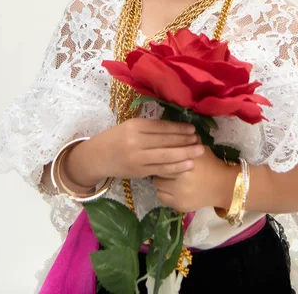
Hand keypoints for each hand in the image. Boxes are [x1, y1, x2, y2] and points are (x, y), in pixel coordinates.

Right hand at [63, 118, 204, 186]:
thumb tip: (174, 127)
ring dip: (185, 154)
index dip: (178, 128)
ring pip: (166, 156)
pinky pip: (161, 169)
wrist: (96, 157)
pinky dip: (176, 167)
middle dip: (185, 141)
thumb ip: (148, 127)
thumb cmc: (115, 138)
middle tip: (201, 140)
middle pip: (165, 141)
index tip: (192, 128)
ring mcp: (137, 158)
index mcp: (134, 126)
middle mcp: (136, 142)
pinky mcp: (139, 172)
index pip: (161, 127)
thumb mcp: (129, 126)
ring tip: (199, 151)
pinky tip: (188, 165)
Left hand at [152, 146, 237, 212]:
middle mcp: (181, 179)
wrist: (223, 186)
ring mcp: (179, 194)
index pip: (164, 157)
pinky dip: (163, 191)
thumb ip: (185, 140)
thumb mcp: (200, 148)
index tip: (163, 154)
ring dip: (161, 179)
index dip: (162, 155)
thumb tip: (170, 131)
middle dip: (160, 167)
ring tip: (168, 177)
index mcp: (186, 162)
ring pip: (157, 184)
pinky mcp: (178, 205)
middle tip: (165, 165)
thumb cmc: (211, 164)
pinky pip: (160, 196)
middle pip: (158, 170)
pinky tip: (170, 187)